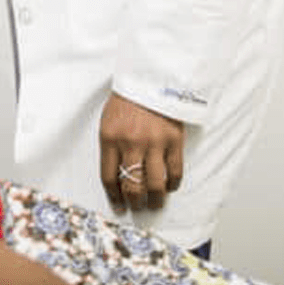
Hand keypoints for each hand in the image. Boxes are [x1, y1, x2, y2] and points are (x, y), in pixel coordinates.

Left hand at [98, 92, 182, 211]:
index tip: (118, 205)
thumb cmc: (128, 99)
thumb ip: (110, 147)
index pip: (109, 178)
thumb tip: (116, 177)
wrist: (151, 77)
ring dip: (155, 200)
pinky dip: (173, 184)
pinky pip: (175, 172)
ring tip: (155, 203)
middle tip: (137, 207)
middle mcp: (132, 143)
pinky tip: (169, 186)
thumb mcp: (108, 120)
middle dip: (134, 203)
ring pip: (155, 185)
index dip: (114, 197)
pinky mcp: (174, 140)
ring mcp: (155, 143)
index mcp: (111, 138)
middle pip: (132, 186)